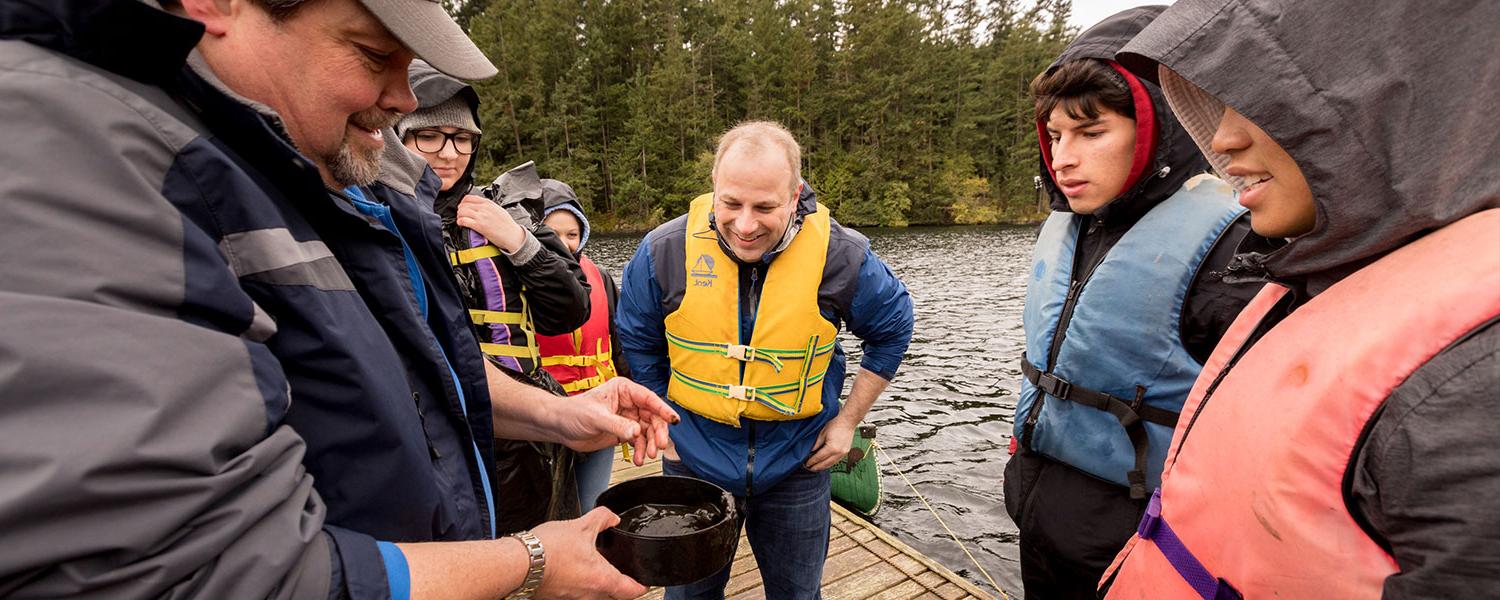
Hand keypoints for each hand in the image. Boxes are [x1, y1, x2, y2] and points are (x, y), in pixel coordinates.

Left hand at [456, 195, 526, 252]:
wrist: (513, 235)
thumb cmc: (508, 225)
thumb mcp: (498, 210)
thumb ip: (488, 207)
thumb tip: (479, 207)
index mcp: (488, 203)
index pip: (469, 198)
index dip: (463, 203)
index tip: (463, 208)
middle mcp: (484, 208)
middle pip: (463, 204)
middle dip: (460, 210)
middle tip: (461, 215)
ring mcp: (481, 216)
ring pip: (461, 211)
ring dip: (459, 216)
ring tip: (461, 220)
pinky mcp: (479, 226)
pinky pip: (463, 220)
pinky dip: (460, 222)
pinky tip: (461, 225)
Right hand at [530, 508, 645, 598]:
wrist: (518, 564)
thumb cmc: (547, 550)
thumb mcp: (581, 526)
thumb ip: (602, 519)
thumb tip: (612, 518)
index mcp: (602, 580)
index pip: (631, 591)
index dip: (642, 585)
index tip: (645, 581)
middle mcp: (590, 595)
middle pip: (613, 595)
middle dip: (619, 584)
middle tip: (621, 572)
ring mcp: (573, 598)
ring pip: (594, 595)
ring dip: (597, 583)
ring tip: (594, 565)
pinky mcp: (558, 597)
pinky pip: (576, 593)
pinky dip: (579, 583)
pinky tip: (572, 567)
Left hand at [551, 377, 678, 463]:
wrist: (560, 427)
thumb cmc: (573, 412)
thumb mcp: (596, 417)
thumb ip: (618, 425)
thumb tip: (636, 431)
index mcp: (623, 390)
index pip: (649, 399)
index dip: (663, 409)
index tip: (673, 420)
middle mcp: (628, 403)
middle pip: (652, 417)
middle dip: (657, 432)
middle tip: (659, 446)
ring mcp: (627, 418)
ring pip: (647, 431)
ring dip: (649, 444)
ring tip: (648, 456)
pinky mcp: (623, 432)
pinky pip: (638, 441)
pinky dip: (640, 450)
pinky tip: (638, 459)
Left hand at [805, 417, 856, 470]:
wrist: (847, 420)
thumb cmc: (835, 423)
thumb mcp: (822, 433)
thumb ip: (816, 444)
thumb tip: (810, 452)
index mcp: (832, 448)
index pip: (819, 458)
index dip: (812, 461)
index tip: (806, 464)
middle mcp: (839, 453)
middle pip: (825, 464)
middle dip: (817, 467)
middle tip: (809, 468)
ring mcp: (843, 453)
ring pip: (831, 464)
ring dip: (823, 467)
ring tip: (816, 467)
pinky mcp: (846, 452)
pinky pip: (836, 461)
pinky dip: (829, 463)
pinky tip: (825, 463)